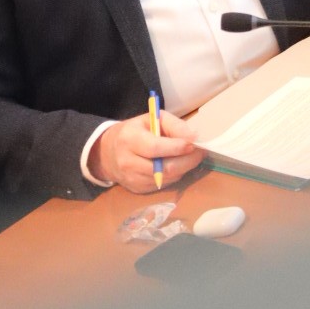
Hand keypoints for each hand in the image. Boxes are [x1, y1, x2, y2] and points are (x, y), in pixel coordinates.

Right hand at [87, 108, 203, 192]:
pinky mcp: (137, 190)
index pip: (155, 148)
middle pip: (163, 168)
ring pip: (166, 178)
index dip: (177, 147)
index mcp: (129, 139)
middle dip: (187, 161)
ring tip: (192, 157)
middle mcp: (128, 162)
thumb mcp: (151, 119)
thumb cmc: (135, 131)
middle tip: (201, 152)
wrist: (108, 152)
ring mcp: (131, 179)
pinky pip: (163, 185)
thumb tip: (193, 136)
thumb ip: (173, 125)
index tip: (194, 143)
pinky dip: (174, 175)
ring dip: (184, 168)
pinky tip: (178, 165)